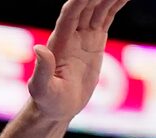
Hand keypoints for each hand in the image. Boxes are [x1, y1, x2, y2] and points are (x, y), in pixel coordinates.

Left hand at [28, 0, 130, 122]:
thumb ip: (42, 70)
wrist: (58, 109)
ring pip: (99, 8)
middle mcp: (71, 33)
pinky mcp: (95, 41)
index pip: (71, 13)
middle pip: (86, 5)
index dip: (81, 0)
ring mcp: (84, 35)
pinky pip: (107, 17)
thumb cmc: (47, 102)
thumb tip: (39, 49)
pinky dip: (116, 5)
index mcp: (59, 41)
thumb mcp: (42, 89)